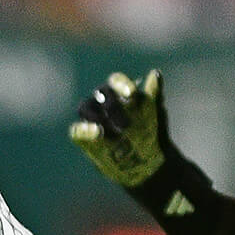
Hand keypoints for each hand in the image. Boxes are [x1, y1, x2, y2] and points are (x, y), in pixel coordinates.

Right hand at [70, 70, 172, 188]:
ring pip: (85, 107)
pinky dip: (84, 130)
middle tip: (126, 123)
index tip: (131, 94)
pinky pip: (77, 130)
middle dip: (112, 105)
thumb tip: (155, 73)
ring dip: (95, 115)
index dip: (121, 84)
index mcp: (119, 92)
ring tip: (108, 128)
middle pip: (100, 93)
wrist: (146, 161)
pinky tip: (97, 133)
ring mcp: (93, 120)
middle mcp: (103, 102)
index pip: (115, 81)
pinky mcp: (84, 138)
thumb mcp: (157, 114)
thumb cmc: (150, 133)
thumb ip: (154, 95)